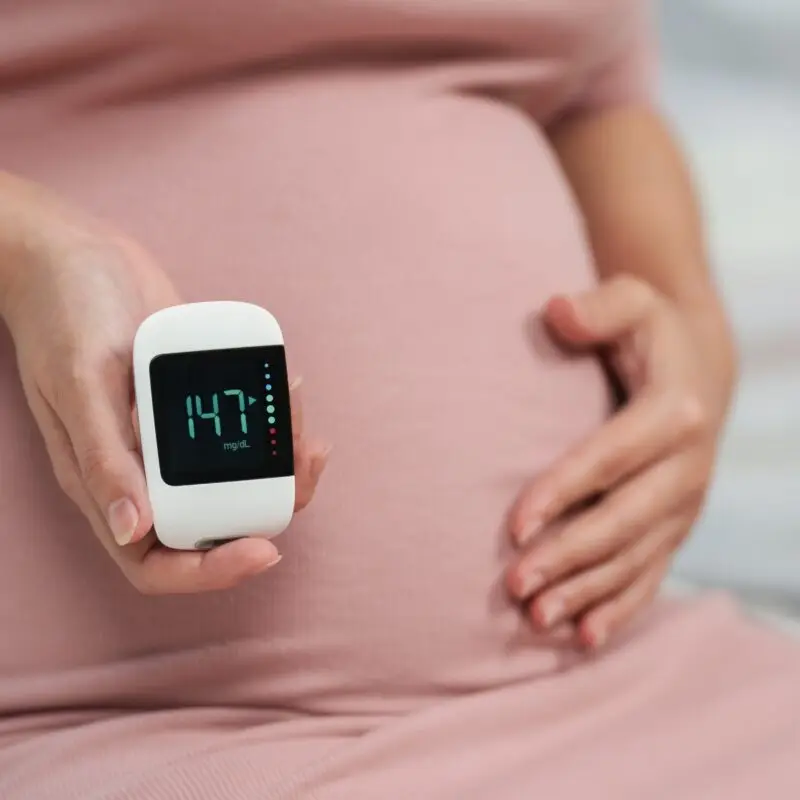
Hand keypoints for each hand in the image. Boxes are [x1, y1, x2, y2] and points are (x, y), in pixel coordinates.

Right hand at [4, 200, 328, 594]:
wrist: (79, 253)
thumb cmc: (62, 314)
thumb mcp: (80, 384)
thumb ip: (104, 459)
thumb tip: (134, 531)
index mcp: (107, 484)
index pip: (158, 561)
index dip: (212, 571)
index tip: (265, 550)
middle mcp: (143, 470)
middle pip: (215, 521)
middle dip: (270, 503)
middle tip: (306, 456)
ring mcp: (171, 436)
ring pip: (236, 475)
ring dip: (280, 458)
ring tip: (299, 416)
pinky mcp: (194, 402)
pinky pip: (239, 427)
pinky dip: (270, 417)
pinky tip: (286, 389)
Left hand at [506, 275, 734, 647]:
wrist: (700, 368)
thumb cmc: (650, 332)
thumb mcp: (632, 301)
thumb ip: (597, 307)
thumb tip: (555, 311)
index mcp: (674, 413)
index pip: (609, 459)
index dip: (562, 492)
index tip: (514, 525)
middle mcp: (687, 467)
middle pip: (622, 521)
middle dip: (568, 556)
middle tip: (514, 584)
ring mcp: (685, 504)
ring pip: (635, 558)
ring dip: (587, 591)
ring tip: (536, 619)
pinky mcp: (676, 525)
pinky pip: (651, 573)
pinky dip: (620, 606)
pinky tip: (584, 636)